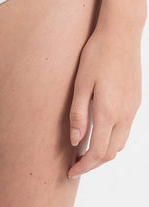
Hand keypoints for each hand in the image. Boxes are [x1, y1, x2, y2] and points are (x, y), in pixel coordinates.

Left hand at [67, 25, 141, 178]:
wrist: (121, 34)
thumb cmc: (96, 55)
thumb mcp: (80, 83)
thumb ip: (78, 114)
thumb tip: (76, 141)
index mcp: (108, 112)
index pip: (98, 152)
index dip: (84, 166)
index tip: (70, 172)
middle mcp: (125, 114)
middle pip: (111, 153)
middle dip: (93, 164)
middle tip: (75, 165)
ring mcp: (133, 108)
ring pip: (120, 143)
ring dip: (104, 152)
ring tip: (84, 151)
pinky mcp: (136, 101)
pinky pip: (126, 129)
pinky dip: (113, 139)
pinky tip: (100, 132)